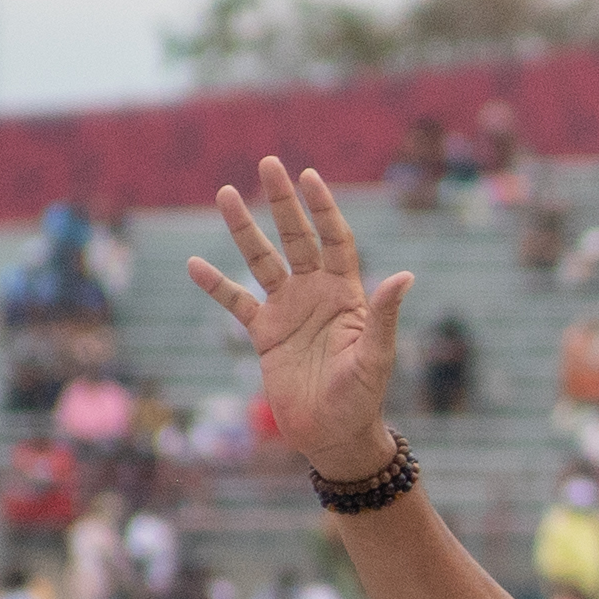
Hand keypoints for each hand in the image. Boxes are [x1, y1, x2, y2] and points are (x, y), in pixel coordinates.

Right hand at [184, 158, 416, 478]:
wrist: (332, 435)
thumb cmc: (363, 398)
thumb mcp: (377, 357)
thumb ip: (385, 315)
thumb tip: (405, 276)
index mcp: (346, 293)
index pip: (335, 240)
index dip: (323, 209)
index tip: (309, 176)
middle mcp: (315, 294)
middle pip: (297, 238)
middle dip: (283, 202)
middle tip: (269, 163)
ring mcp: (287, 311)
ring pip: (262, 260)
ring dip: (244, 229)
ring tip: (226, 193)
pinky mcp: (263, 335)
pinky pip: (235, 303)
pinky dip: (216, 284)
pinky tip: (194, 263)